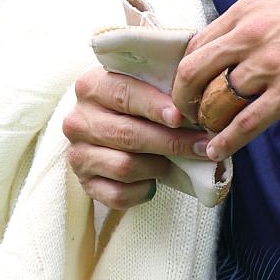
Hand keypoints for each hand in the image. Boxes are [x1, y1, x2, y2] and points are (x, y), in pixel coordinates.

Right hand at [60, 66, 212, 209]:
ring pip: (125, 167)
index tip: (181, 117)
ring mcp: (78, 155)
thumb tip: (196, 100)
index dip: (154, 106)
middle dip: (170, 141)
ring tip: (176, 161)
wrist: (106, 127)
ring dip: (158, 166)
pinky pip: (118, 195)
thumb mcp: (142, 84)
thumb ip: (162, 85)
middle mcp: (78, 121)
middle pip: (128, 134)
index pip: (124, 94)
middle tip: (202, 145)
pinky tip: (154, 180)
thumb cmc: (135, 103)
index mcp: (91, 87)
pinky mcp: (84, 184)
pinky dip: (142, 190)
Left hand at [172, 0, 279, 158]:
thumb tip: (229, 52)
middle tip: (186, 115)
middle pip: (194, 71)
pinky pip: (246, 122)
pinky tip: (217, 150)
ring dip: (205, 122)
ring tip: (203, 135)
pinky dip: (226, 140)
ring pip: (216, 100)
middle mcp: (252, 33)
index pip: (196, 43)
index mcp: (248, 10)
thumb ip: (253, 26)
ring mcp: (270, 63)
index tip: (187, 88)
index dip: (184, 72)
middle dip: (183, 99)